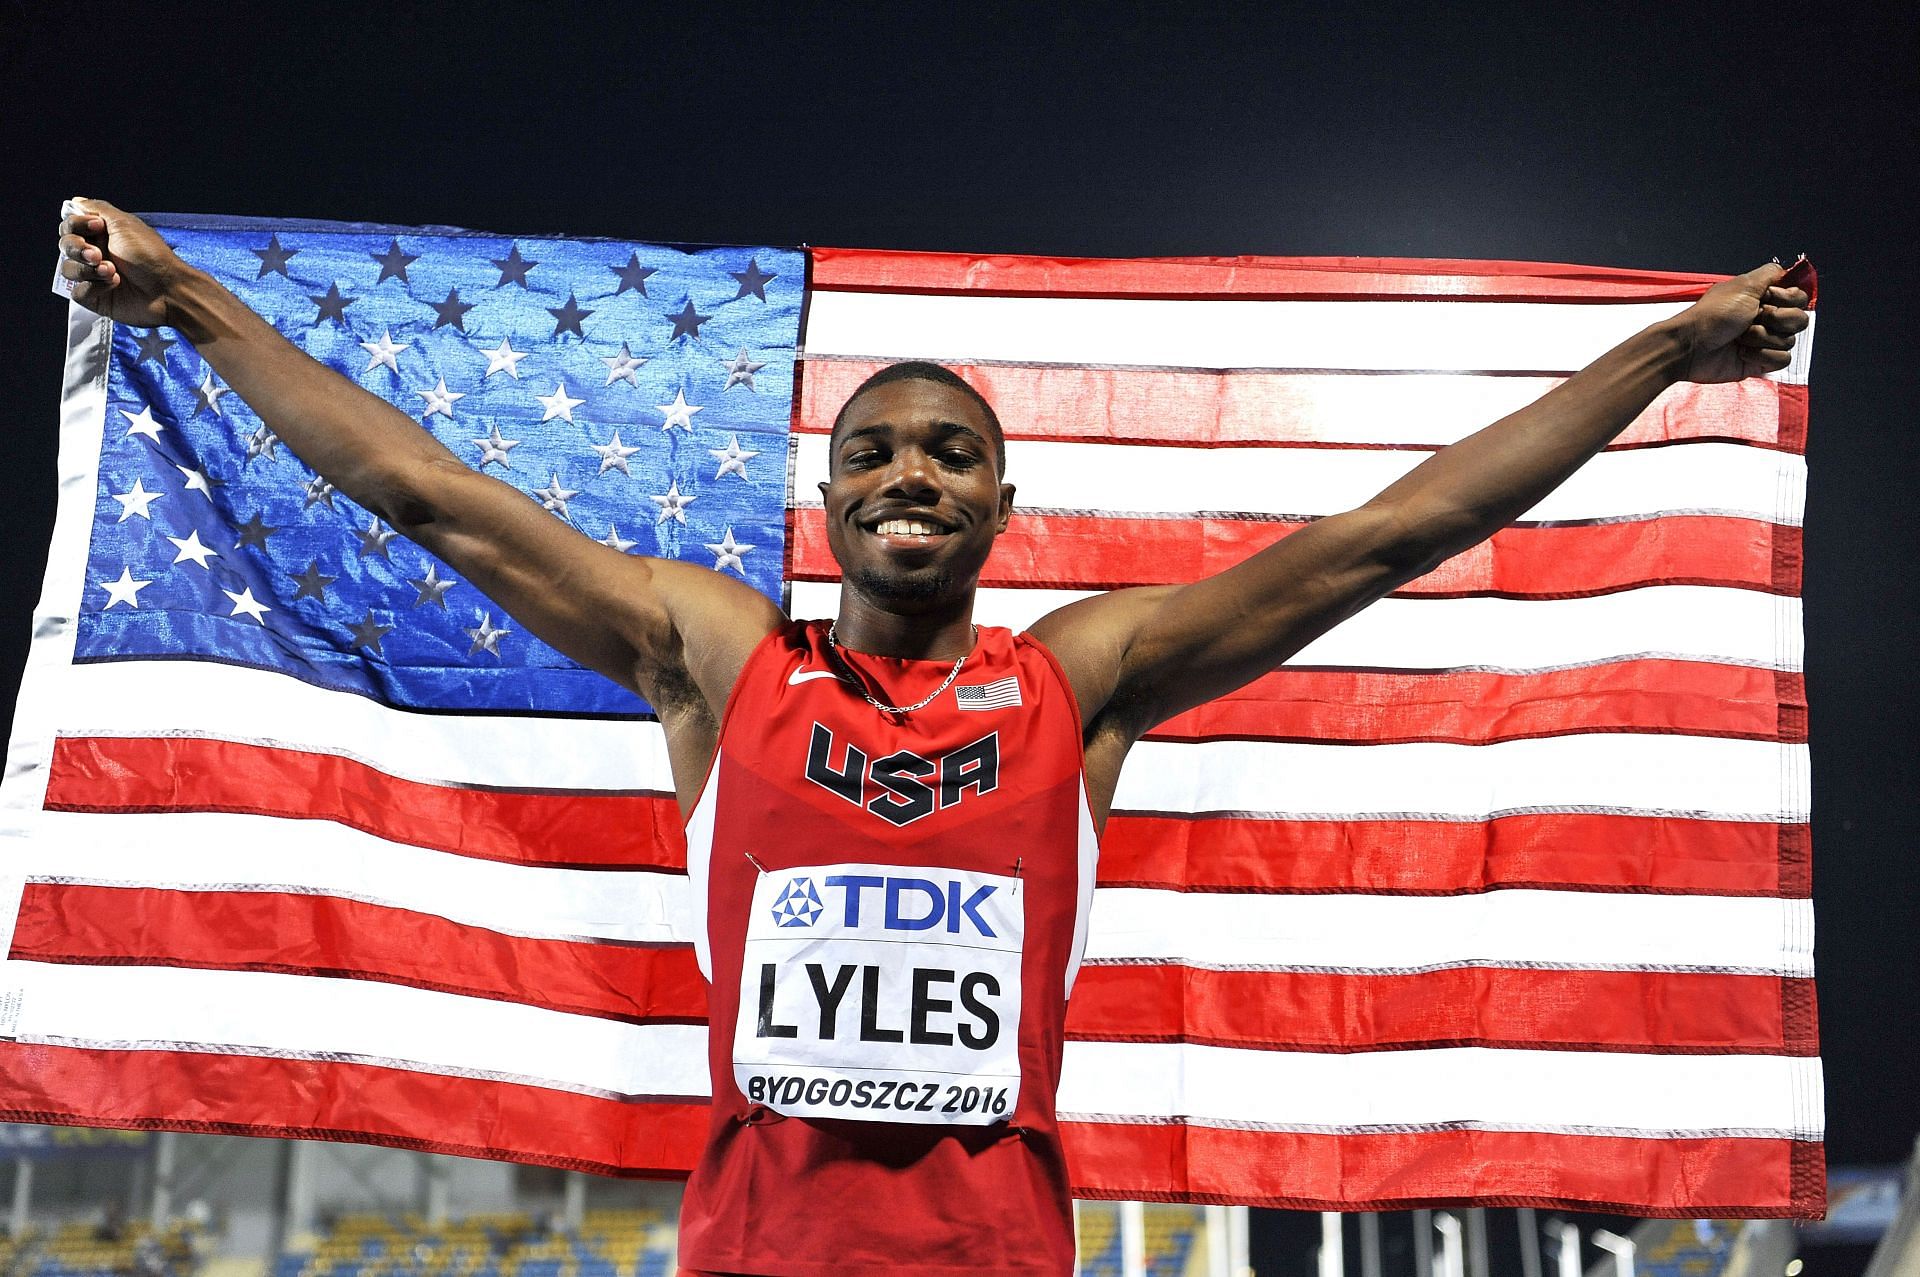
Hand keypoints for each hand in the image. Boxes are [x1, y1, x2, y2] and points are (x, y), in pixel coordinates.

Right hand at [57, 198, 188, 327]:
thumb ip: (98, 209)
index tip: (98, 226)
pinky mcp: (96, 298)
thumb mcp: (125, 224)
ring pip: (67, 269)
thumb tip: (76, 201)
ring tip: (112, 271)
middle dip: (78, 248)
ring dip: (88, 269)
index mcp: (101, 235)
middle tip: (98, 254)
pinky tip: (113, 285)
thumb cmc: (151, 255)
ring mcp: (94, 277)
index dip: (76, 224)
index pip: (69, 225)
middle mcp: (95, 254)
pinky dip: (92, 288)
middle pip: (65, 246)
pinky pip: (77, 292)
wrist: (168, 290)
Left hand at [1674, 262, 1811, 384]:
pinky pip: (1782, 360)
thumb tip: (1789, 270)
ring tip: (1740, 338)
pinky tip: (1742, 353)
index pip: (1799, 297)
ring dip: (1763, 338)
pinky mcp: (1760, 362)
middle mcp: (1767, 319)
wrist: (1691, 347)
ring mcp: (1764, 341)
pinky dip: (1763, 356)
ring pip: (1790, 341)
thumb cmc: (1713, 315)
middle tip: (1750, 320)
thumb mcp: (1744, 285)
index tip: (1766, 299)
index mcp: (1764, 298)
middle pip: (1800, 320)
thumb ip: (1771, 274)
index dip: (1788, 299)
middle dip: (1776, 320)